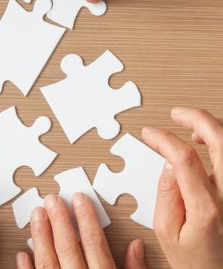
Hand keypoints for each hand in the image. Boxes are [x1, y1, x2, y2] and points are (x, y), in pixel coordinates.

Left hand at [16, 193, 147, 268]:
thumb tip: (136, 246)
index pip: (95, 244)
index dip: (86, 219)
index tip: (78, 199)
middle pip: (68, 248)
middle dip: (60, 221)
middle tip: (52, 199)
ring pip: (48, 261)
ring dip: (41, 237)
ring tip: (36, 215)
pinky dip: (28, 268)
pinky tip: (22, 253)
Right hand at [142, 107, 222, 268]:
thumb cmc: (198, 262)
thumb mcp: (167, 234)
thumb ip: (165, 196)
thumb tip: (166, 166)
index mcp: (207, 207)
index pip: (184, 158)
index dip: (164, 139)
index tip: (150, 134)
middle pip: (221, 141)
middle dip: (197, 119)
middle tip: (177, 114)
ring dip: (213, 129)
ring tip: (192, 128)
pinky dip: (222, 145)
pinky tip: (210, 145)